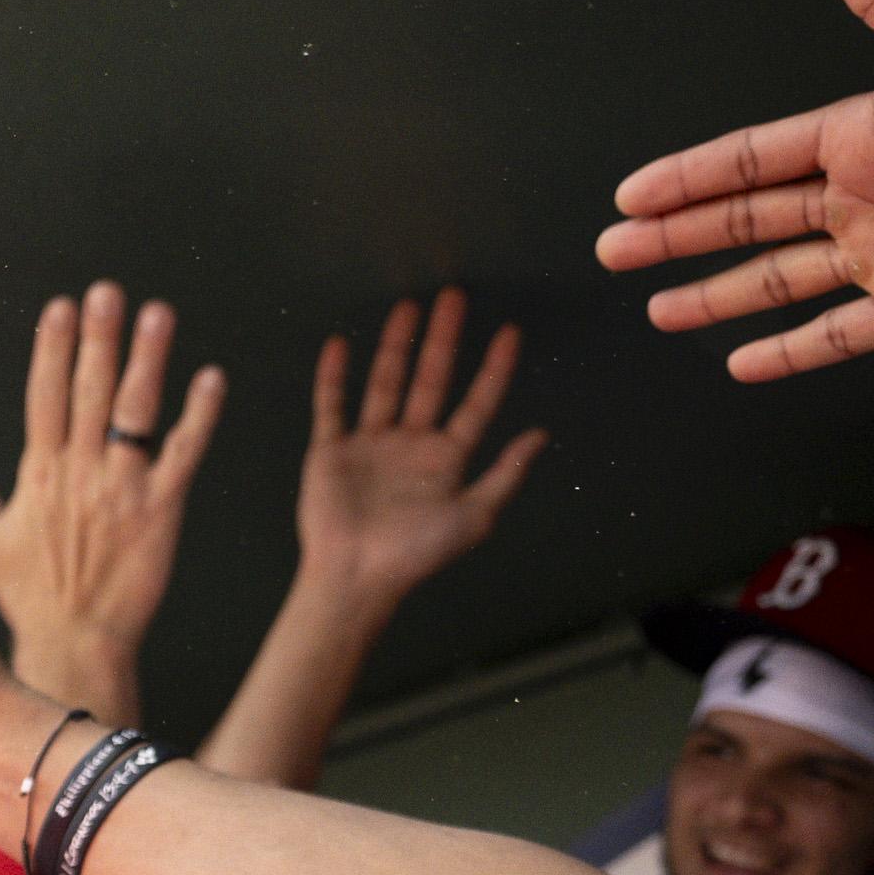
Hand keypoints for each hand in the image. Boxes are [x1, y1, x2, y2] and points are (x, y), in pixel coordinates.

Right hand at [0, 283, 223, 723]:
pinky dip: (198, 417)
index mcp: (41, 475)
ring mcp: (122, 490)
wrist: (77, 644)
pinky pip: (182, 455)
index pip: (47, 398)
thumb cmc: (32, 599)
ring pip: (135, 412)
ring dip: (147, 360)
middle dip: (98, 339)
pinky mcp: (162, 511)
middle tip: (108, 292)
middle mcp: (80, 474)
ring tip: (156, 314)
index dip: (54, 351)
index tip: (61, 308)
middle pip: (91, 392)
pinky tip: (210, 378)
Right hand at [292, 289, 543, 606]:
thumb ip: (507, 473)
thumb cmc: (415, 555)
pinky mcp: (332, 451)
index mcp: (446, 459)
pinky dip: (334, 376)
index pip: (477, 404)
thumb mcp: (476, 516)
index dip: (494, 369)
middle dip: (444, 339)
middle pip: (431, 380)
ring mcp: (370, 445)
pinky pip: (332, 406)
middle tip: (455, 297)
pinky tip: (342, 344)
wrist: (356, 578)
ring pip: (386, 382)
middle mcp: (410, 445)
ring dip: (397, 345)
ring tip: (408, 306)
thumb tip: (541, 435)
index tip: (510, 333)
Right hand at [594, 0, 873, 383]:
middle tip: (615, 250)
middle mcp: (863, 197)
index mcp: (860, 135)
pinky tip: (743, 364)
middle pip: (748, 223)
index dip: (690, 178)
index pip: (751, 161)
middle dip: (678, 237)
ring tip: (661, 311)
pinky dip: (791, 353)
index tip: (633, 192)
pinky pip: (839, 335)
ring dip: (717, 296)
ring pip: (779, 282)